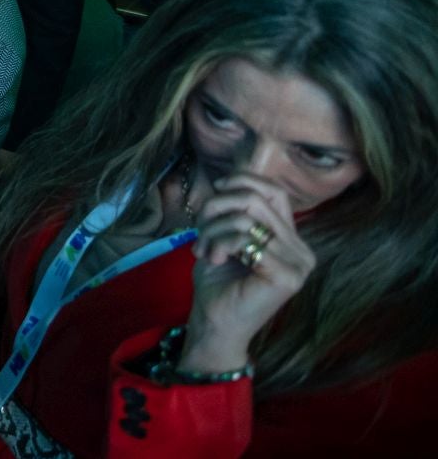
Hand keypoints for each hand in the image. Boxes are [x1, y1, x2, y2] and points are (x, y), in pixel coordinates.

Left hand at [181, 172, 314, 373]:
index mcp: (291, 239)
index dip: (243, 180)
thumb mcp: (226, 237)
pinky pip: (245, 239)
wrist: (215, 324)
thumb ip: (236, 212)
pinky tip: (213, 260)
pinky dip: (219, 244)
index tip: (217, 189)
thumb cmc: (219, 281)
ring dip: (212, 231)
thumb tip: (229, 180)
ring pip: (245, 218)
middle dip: (216, 208)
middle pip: (255, 199)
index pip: (275, 191)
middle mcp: (302, 250)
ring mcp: (299, 265)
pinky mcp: (287, 277)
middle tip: (201, 232)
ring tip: (204, 251)